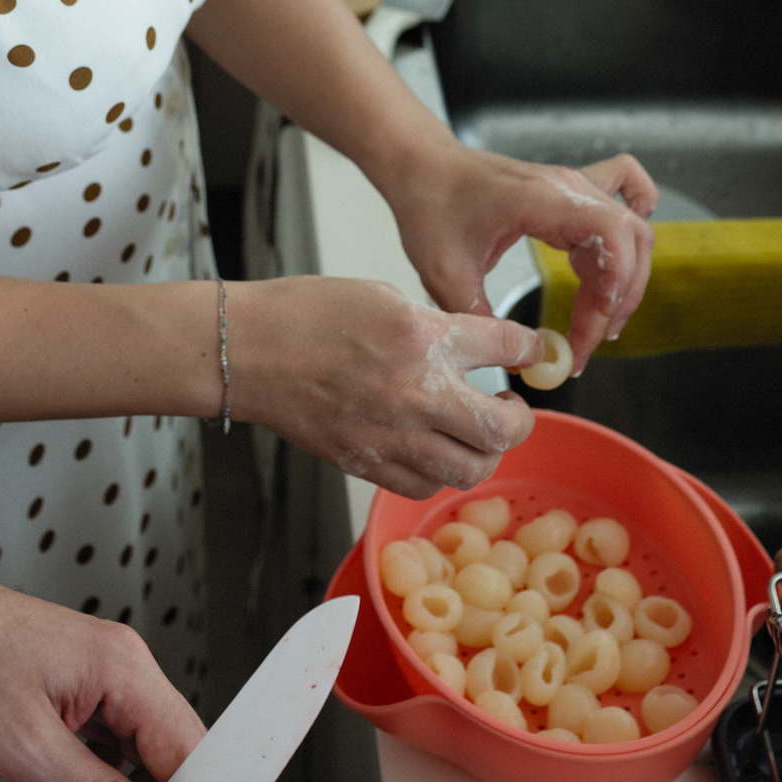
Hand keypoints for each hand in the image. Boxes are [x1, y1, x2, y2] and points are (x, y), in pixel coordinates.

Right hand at [235, 276, 540, 497]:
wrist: (249, 350)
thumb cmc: (306, 314)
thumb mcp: (384, 297)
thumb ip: (435, 326)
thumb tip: (473, 347)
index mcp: (423, 336)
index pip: (506, 347)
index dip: (529, 350)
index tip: (532, 353)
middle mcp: (415, 391)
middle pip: (502, 427)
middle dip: (520, 420)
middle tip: (513, 409)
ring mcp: (391, 435)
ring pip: (469, 469)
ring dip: (484, 453)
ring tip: (477, 435)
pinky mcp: (365, 463)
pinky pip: (423, 484)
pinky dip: (440, 472)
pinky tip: (436, 451)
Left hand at [376, 139, 656, 367]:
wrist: (422, 167)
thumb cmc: (430, 206)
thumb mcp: (445, 273)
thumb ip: (481, 318)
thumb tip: (517, 360)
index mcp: (541, 199)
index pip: (611, 233)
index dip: (617, 282)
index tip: (593, 327)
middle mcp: (567, 187)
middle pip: (631, 239)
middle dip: (619, 298)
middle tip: (586, 342)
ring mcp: (572, 188)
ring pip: (630, 231)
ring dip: (623, 280)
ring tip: (594, 325)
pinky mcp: (568, 196)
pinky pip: (623, 200)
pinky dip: (630, 230)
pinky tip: (625, 258)